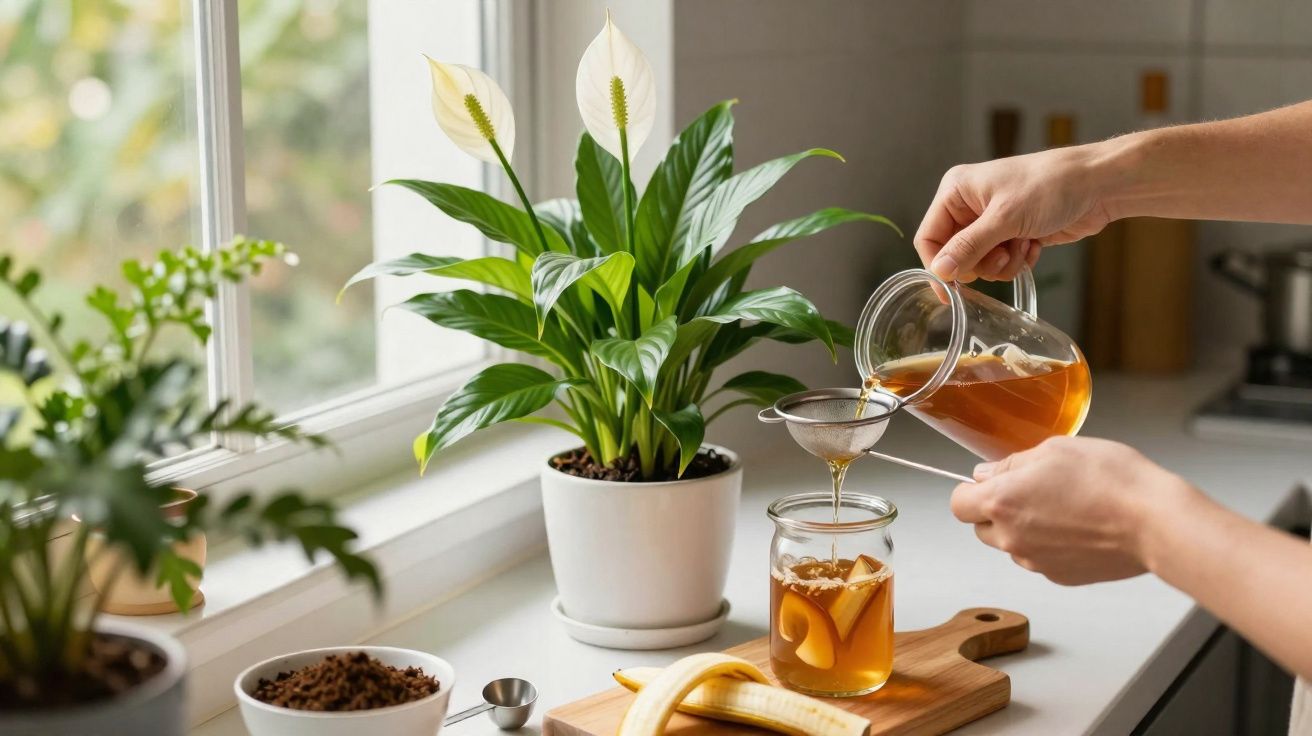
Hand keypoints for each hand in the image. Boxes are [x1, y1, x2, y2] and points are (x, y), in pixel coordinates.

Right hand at [915, 144, 1114, 282]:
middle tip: (1002, 256)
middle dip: (979, 263)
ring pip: (979, 263)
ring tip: (1023, 246)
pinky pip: (1001, 263)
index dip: (938, 264)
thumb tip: (939, 271)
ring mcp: (991, 222)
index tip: (950, 291)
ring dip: (1002, 264)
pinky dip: (1017, 261)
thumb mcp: (1005, 217)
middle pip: (954, 255)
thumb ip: (969, 246)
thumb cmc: (1051, 186)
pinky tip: (1034, 245)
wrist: (1098, 185)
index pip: (928, 237)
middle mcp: (969, 206)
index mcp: (956, 191)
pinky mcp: (1012, 235)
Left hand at [950, 436, 1191, 585]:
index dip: (970, 491)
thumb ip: (1012, 463)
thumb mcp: (1055, 449)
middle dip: (996, 511)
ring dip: (1022, 529)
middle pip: (981, 528)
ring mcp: (1035, 561)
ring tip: (1062, 507)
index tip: (988, 482)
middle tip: (1030, 491)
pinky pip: (1039, 559)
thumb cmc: (1111, 480)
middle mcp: (1012, 538)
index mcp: (1002, 502)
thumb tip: (987, 474)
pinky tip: (1077, 527)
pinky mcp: (1060, 577)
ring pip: (1011, 545)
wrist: (1154, 521)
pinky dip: (1049, 545)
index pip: (959, 504)